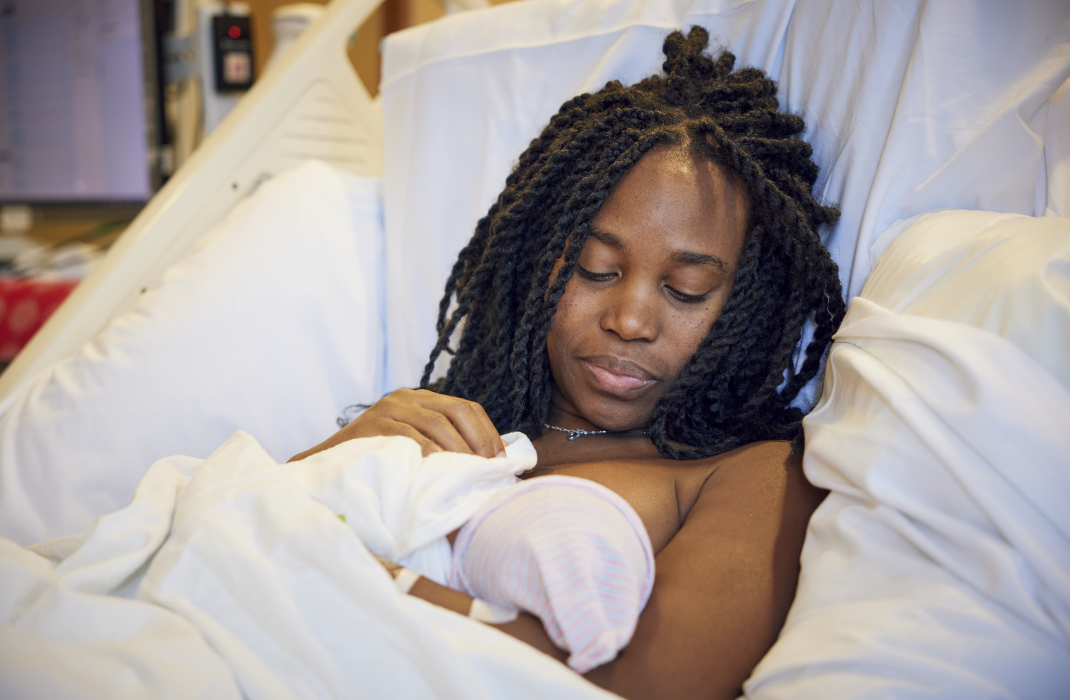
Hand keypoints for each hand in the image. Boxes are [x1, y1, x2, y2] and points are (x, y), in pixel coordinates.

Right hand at [288, 388, 505, 460]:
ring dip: (460, 453)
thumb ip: (444, 445)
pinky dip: (432, 456)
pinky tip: (441, 473)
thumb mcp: (414, 445)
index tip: (501, 462)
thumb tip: (492, 464)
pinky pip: (411, 438)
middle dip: (479, 442)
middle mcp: (406, 397)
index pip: (467, 408)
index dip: (489, 434)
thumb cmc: (377, 461)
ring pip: (438, 424)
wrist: (324, 467)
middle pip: (457, 411)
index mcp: (421, 399)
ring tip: (470, 476)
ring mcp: (388, 409)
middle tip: (489, 471)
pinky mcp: (373, 425)